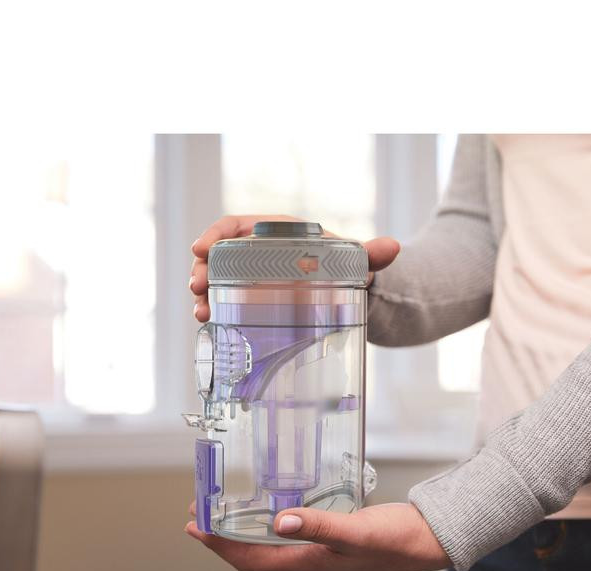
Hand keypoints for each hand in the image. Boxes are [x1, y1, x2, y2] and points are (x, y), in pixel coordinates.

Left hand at [184, 502, 450, 570]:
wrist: (426, 541)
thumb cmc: (395, 540)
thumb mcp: (355, 531)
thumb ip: (318, 526)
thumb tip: (278, 523)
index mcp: (308, 565)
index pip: (251, 560)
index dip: (220, 546)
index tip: (196, 528)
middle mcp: (308, 561)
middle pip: (254, 554)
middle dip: (224, 537)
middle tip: (201, 514)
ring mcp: (319, 550)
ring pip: (270, 544)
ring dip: (244, 528)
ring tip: (226, 509)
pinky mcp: (330, 537)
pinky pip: (290, 532)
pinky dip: (271, 520)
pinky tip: (272, 503)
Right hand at [189, 215, 400, 321]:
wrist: (350, 292)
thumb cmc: (347, 266)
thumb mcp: (355, 260)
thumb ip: (370, 255)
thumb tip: (393, 248)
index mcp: (275, 232)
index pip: (236, 226)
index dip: (214, 235)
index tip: (200, 249)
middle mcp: (256, 253)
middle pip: (218, 255)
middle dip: (202, 270)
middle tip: (197, 288)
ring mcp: (250, 278)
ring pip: (217, 280)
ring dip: (203, 295)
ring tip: (201, 314)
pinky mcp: (251, 300)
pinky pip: (226, 301)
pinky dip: (215, 310)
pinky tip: (210, 324)